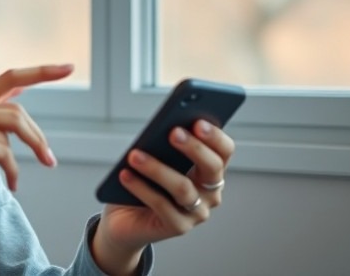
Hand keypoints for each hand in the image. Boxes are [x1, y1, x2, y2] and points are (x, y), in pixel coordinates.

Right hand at [0, 64, 72, 237]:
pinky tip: (12, 185)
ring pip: (13, 128)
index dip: (40, 72)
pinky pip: (5, 152)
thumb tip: (19, 109)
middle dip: (37, 135)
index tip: (68, 67)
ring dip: (30, 150)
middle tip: (49, 159)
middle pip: (16, 110)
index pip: (9, 78)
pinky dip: (13, 171)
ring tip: (32, 170)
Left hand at [92, 120, 235, 274]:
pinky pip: (161, 205)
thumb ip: (163, 144)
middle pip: (212, 167)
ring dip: (157, 168)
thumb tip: (161, 128)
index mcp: (210, 169)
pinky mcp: (179, 227)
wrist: (126, 218)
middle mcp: (211, 192)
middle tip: (172, 132)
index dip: (215, 136)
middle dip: (193, 148)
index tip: (198, 121)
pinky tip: (125, 175)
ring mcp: (197, 212)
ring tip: (134, 155)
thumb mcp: (155, 158)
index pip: (224, 150)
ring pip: (183, 187)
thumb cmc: (144, 181)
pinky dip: (141, 188)